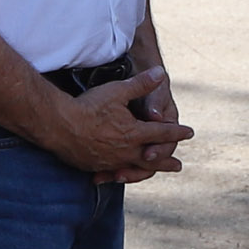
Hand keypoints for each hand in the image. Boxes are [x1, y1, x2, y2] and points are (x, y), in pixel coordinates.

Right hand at [56, 65, 194, 181]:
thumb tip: (161, 72)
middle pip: (153, 158)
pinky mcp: (95, 166)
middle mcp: (126, 151)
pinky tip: (119, 176)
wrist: (58, 125)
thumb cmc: (88, 106)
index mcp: (135, 133)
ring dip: (146, 171)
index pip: (163, 133)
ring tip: (151, 172)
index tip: (190, 133)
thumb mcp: (117, 91)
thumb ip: (141, 84)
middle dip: (166, 161)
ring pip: (134, 169)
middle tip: (178, 166)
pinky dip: (121, 174)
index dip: (177, 132)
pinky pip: (112, 173)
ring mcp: (110, 161)